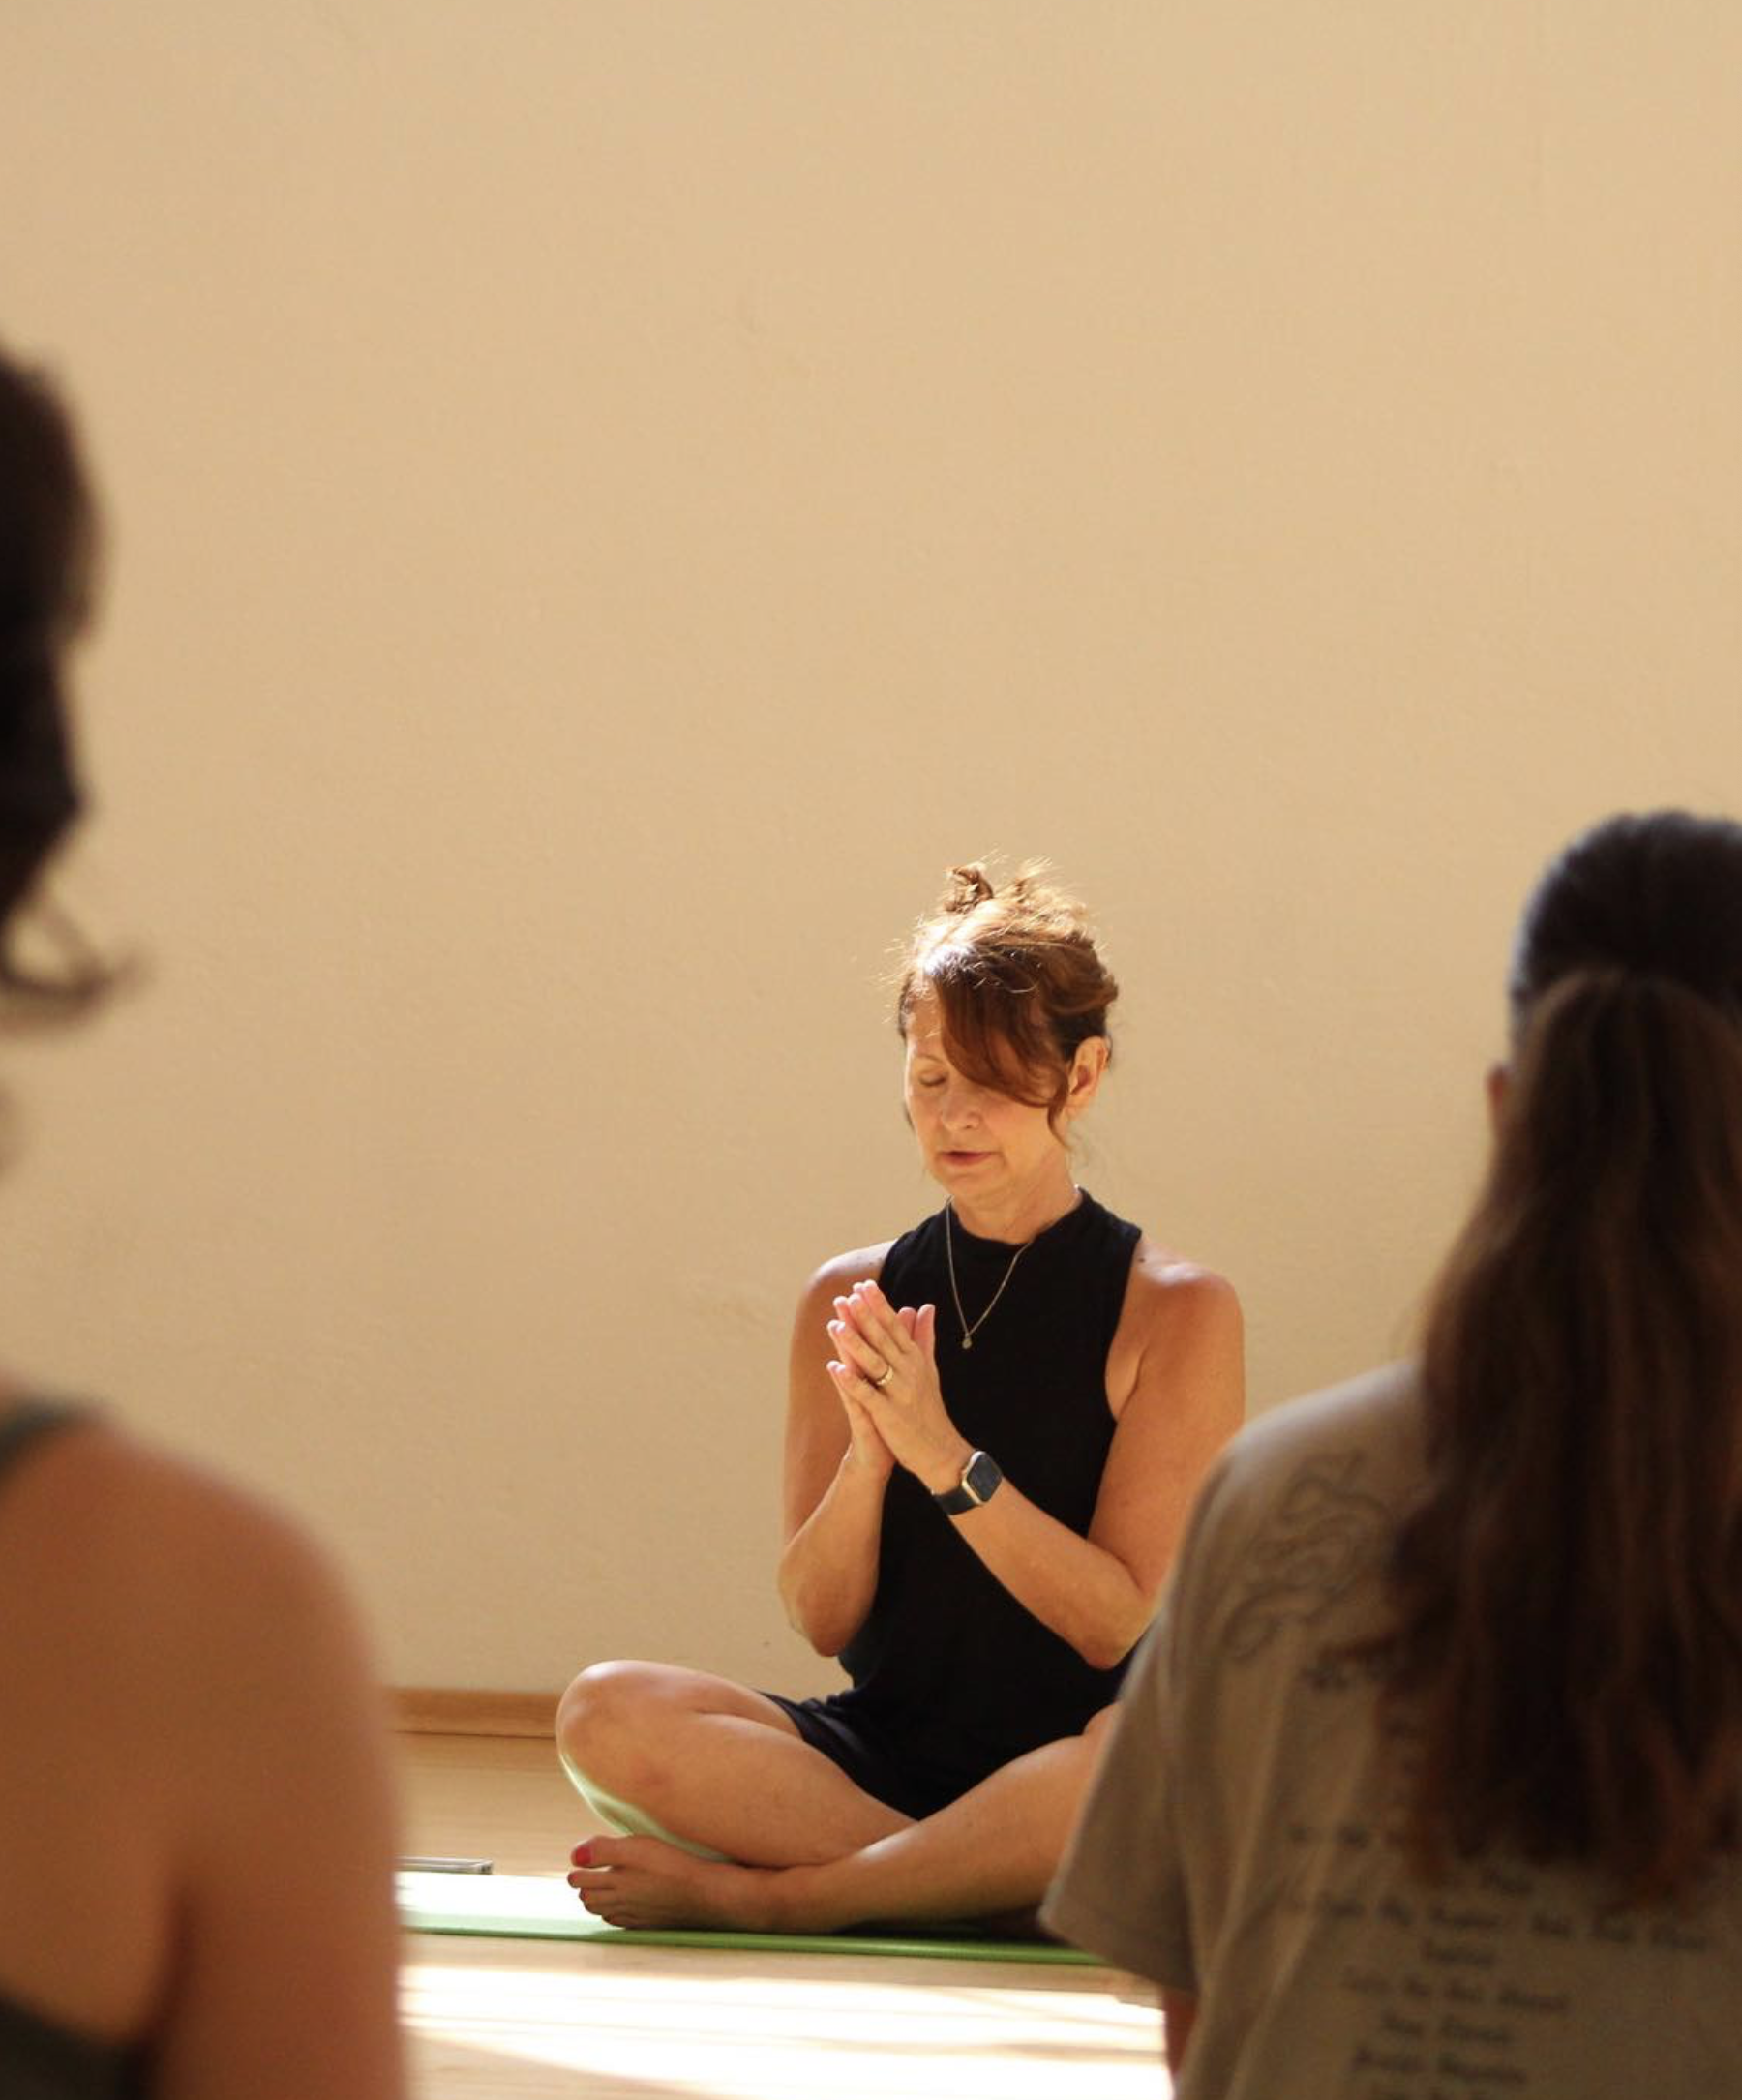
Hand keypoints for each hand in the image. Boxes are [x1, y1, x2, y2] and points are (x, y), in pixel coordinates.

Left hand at [827, 1280, 969, 1491]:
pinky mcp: (888, 1414)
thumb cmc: (929, 1408)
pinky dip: (851, 1381)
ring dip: (854, 1343)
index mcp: (915, 1360)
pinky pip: (867, 1395)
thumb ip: (924, 1336)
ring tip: (835, 1325)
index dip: (879, 1306)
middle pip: (884, 1339)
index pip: (895, 1327)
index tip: (864, 1286)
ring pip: (874, 1363)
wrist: (940, 1450)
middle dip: (866, 1316)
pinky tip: (834, 1368)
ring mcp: (898, 1393)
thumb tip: (926, 1306)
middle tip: (849, 1295)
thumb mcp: (929, 1369)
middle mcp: (909, 1372)